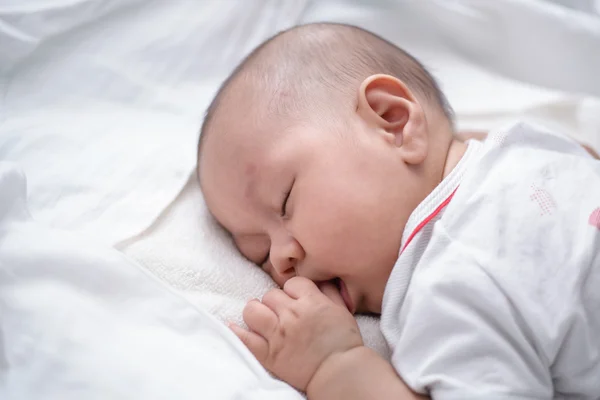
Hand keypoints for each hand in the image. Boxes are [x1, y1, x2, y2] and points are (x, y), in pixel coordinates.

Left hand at [230, 277, 362, 391]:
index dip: (293, 290)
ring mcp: (278, 335)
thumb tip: (320, 279)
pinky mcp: (269, 354)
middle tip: (281, 312)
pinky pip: (245, 339)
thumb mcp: (342, 310)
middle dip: (275, 302)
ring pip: (253, 311)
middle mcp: (292, 315)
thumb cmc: (344, 342)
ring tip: (261, 317)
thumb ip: (329, 291)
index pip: (292, 283)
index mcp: (311, 302)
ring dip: (255, 312)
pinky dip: (238, 332)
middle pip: (270, 295)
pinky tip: (235, 328)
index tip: (296, 299)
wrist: (340, 373)